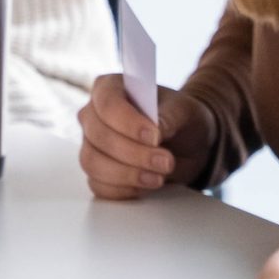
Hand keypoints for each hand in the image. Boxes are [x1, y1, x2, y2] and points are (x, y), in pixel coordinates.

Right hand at [78, 76, 213, 197]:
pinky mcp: (97, 172)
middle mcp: (93, 116)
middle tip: (166, 162)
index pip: (107, 103)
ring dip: (128, 174)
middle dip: (134, 154)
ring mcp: (91, 145)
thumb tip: (156, 129)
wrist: (187, 144)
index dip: (127, 122)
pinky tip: (146, 184)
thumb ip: (170, 116)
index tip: (155, 137)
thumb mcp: (184, 111)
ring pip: (93, 163)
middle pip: (99, 137)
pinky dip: (123, 190)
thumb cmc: (180, 119)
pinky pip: (99, 185)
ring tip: (159, 177)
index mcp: (110, 88)